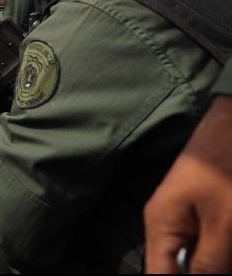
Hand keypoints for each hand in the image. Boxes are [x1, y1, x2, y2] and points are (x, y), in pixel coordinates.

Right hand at [144, 95, 231, 272]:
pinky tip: (226, 247)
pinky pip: (198, 243)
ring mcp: (177, 216)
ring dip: (210, 262)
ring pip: (189, 257)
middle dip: (201, 270)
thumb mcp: (225, 224)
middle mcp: (162, 223)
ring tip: (225, 243)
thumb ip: (209, 264)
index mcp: (161, 226)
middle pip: (172, 267)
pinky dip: (215, 253)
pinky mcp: (194, 211)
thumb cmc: (226, 164)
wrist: (231, 124)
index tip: (209, 272)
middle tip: (222, 258)